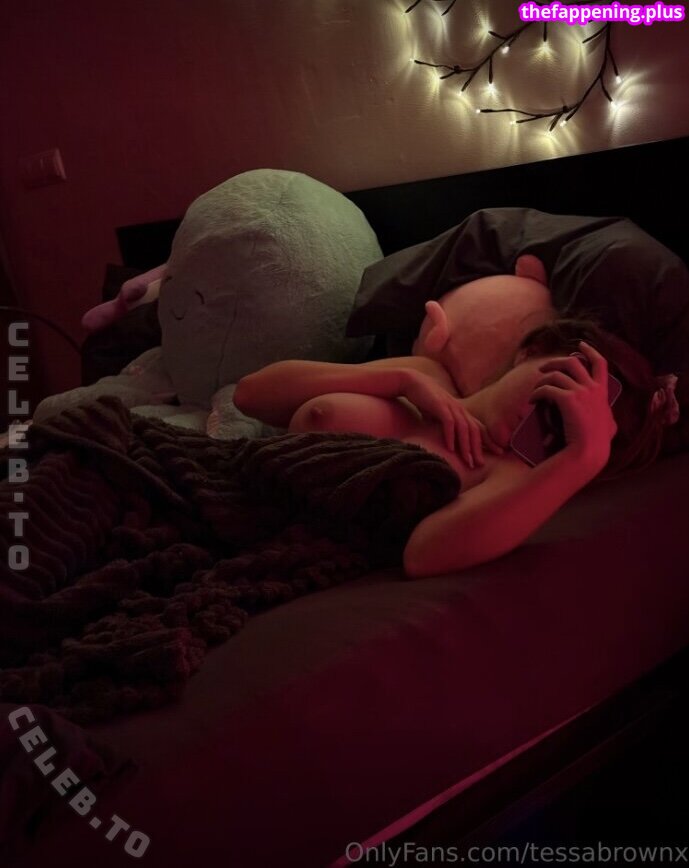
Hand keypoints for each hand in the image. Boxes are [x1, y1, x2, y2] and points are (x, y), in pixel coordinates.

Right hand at [402, 370, 503, 466]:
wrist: (412, 382)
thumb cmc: (425, 400)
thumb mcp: (438, 414)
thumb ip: (446, 425)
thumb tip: (449, 442)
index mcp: (461, 411)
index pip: (479, 427)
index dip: (489, 440)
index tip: (498, 452)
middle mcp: (459, 409)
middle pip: (474, 430)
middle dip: (478, 448)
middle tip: (480, 464)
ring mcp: (450, 406)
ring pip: (463, 428)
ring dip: (466, 446)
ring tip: (468, 461)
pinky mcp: (439, 405)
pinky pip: (448, 423)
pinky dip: (450, 436)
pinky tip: (450, 449)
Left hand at [530, 341, 617, 466]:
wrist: (589, 451)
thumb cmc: (598, 444)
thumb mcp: (610, 428)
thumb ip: (610, 420)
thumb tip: (612, 423)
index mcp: (602, 391)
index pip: (600, 363)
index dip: (590, 351)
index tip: (581, 345)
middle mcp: (592, 387)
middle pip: (572, 362)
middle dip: (555, 361)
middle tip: (543, 368)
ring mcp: (580, 392)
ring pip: (556, 375)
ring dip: (542, 380)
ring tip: (535, 390)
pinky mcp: (567, 399)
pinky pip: (547, 389)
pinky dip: (537, 393)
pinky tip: (532, 400)